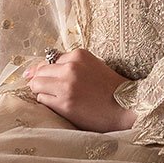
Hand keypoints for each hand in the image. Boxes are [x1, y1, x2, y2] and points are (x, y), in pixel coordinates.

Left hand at [22, 49, 136, 132]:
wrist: (126, 107)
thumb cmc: (110, 88)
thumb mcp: (93, 66)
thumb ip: (71, 64)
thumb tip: (38, 69)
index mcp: (78, 55)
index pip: (49, 60)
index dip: (46, 71)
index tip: (44, 77)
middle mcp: (70, 68)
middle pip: (40, 72)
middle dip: (40, 81)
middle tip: (49, 90)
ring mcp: (66, 86)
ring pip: (36, 85)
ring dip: (42, 92)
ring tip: (56, 98)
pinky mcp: (64, 104)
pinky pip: (42, 100)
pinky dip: (47, 103)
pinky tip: (60, 105)